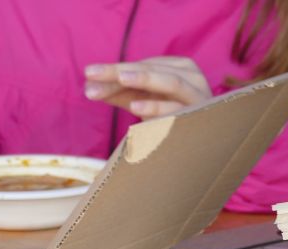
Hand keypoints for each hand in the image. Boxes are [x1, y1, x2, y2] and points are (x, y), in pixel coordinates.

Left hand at [84, 56, 211, 119]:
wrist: (201, 145)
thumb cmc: (170, 117)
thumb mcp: (142, 100)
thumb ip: (118, 91)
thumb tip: (87, 84)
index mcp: (181, 68)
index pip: (144, 65)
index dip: (115, 69)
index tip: (88, 74)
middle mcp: (194, 79)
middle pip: (154, 71)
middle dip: (122, 72)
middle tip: (93, 73)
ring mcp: (199, 98)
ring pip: (172, 84)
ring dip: (146, 79)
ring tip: (121, 79)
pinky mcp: (199, 119)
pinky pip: (177, 111)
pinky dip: (157, 107)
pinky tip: (135, 107)